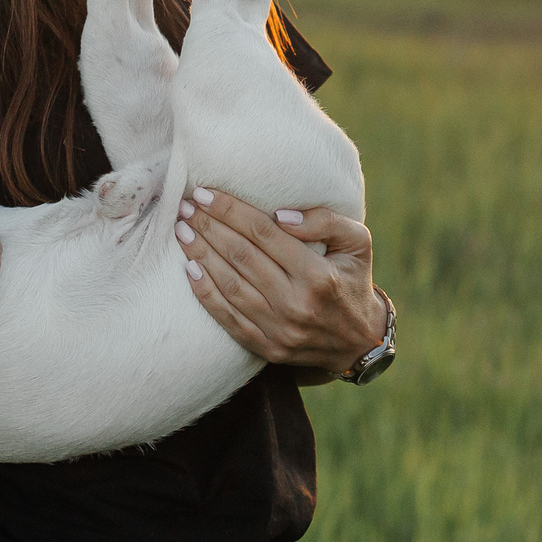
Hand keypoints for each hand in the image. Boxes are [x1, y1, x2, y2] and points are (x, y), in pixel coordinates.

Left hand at [175, 186, 383, 375]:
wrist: (359, 342)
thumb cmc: (353, 280)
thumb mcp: (358, 242)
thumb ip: (326, 221)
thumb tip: (281, 215)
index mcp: (317, 275)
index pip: (263, 233)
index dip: (230, 211)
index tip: (205, 193)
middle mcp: (296, 303)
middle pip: (240, 256)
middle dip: (208, 227)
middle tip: (185, 207)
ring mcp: (279, 329)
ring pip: (229, 286)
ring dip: (200, 255)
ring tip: (182, 231)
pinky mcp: (267, 347)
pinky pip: (227, 318)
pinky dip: (205, 293)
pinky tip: (189, 269)